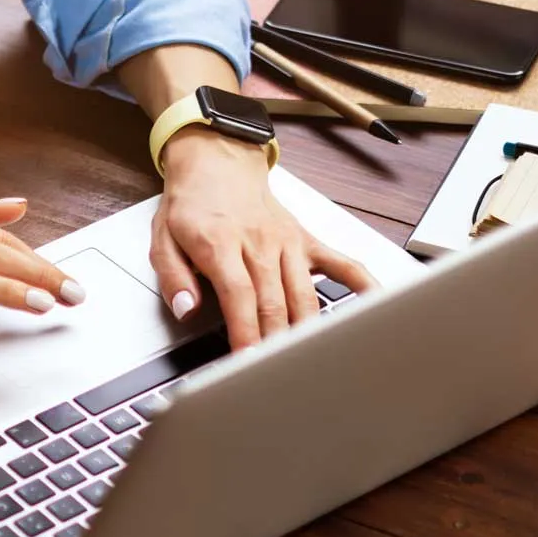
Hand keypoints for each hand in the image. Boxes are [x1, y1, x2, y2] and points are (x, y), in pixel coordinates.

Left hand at [149, 129, 375, 349]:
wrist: (217, 161)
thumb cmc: (191, 203)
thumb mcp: (162, 238)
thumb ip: (173, 277)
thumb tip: (186, 309)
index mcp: (221, 244)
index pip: (239, 296)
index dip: (246, 332)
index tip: (247, 361)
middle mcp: (259, 243)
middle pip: (274, 302)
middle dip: (276, 343)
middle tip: (276, 375)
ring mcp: (287, 242)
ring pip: (305, 294)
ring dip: (307, 331)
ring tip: (310, 362)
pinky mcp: (306, 241)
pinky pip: (341, 263)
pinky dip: (362, 285)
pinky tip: (375, 307)